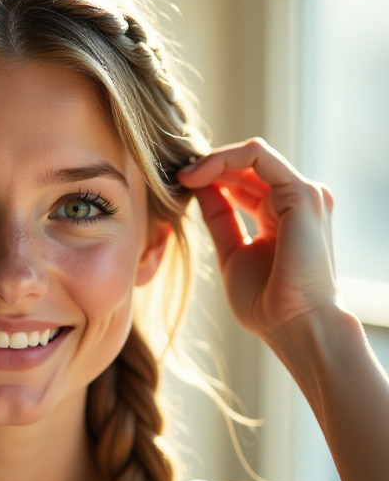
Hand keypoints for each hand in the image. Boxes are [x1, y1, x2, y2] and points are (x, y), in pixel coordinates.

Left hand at [177, 138, 337, 340]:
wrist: (293, 326)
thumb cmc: (266, 304)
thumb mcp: (232, 251)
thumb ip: (220, 217)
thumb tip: (198, 187)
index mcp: (284, 216)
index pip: (245, 181)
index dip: (211, 177)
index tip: (178, 186)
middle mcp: (298, 201)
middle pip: (247, 166)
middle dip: (208, 166)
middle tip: (176, 178)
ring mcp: (304, 195)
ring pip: (253, 155)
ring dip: (212, 160)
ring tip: (184, 177)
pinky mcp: (302, 193)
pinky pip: (257, 156)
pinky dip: (223, 159)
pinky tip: (198, 176)